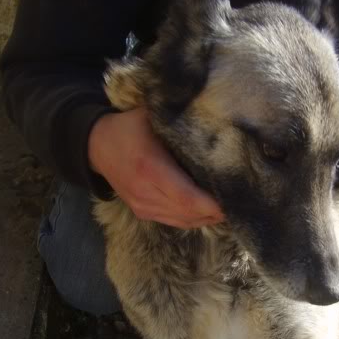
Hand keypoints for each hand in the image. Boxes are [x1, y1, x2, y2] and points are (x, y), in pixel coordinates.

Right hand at [88, 107, 223, 228]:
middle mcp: (146, 193)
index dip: (214, 204)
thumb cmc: (130, 127)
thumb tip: (216, 119)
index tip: (236, 197)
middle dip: (217, 211)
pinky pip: (175, 222)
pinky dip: (195, 218)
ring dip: (208, 217)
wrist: (97, 145)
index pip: (188, 198)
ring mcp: (143, 207)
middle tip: (241, 201)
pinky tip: (210, 210)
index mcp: (150, 168)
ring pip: (184, 222)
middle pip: (190, 214)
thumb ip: (181, 121)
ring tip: (230, 205)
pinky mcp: (143, 213)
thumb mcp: (152, 116)